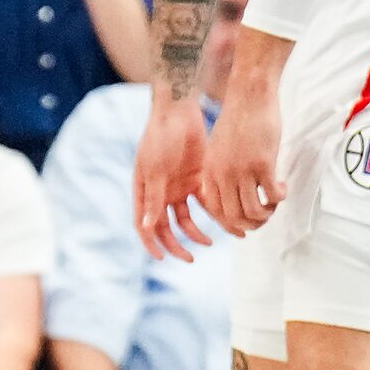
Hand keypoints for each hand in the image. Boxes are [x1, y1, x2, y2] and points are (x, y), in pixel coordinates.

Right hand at [132, 97, 217, 260]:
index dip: (151, 244)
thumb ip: (153, 198)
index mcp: (144, 192)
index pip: (144, 225)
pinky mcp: (197, 179)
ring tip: (211, 242)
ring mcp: (178, 187)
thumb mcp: (155, 169)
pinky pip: (205, 203)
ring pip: (187, 219)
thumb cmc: (161, 137)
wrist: (180, 111)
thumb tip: (146, 227)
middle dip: (176, 244)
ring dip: (197, 233)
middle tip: (190, 258)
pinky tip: (225, 222)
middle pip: (166, 227)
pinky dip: (213, 214)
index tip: (162, 258)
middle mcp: (160, 193)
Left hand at [201, 65, 282, 236]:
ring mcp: (242, 171)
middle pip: (234, 218)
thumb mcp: (219, 150)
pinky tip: (282, 187)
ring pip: (253, 212)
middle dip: (251, 225)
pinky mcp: (263, 164)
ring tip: (275, 203)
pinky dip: (279, 198)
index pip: (216, 212)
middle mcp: (222, 175)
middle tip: (265, 216)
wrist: (248, 95)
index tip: (245, 224)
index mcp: (210, 172)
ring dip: (267, 214)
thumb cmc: (238, 119)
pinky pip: (272, 195)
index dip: (231, 224)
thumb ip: (221, 171)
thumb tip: (232, 194)